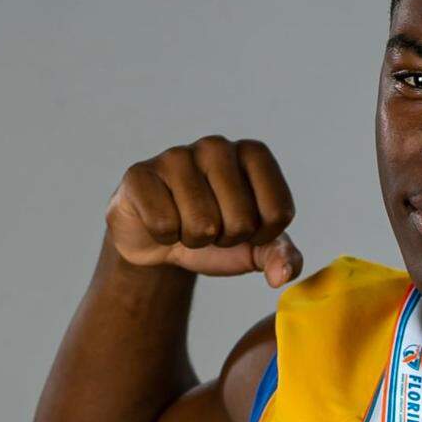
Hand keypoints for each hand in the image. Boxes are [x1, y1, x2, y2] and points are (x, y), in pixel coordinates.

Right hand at [105, 135, 302, 287]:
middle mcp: (217, 146)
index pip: (279, 212)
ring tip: (186, 224)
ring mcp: (176, 155)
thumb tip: (282, 276)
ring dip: (195, 240)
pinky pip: (165, 225)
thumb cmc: (215, 236)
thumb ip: (282, 257)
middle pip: (242, 221)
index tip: (246, 228)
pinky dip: (165, 238)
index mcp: (253, 155)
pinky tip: (161, 222)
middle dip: (227, 239)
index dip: (263, 236)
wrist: (162, 240)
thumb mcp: (256, 248)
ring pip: (203, 225)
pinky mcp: (140, 173)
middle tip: (211, 227)